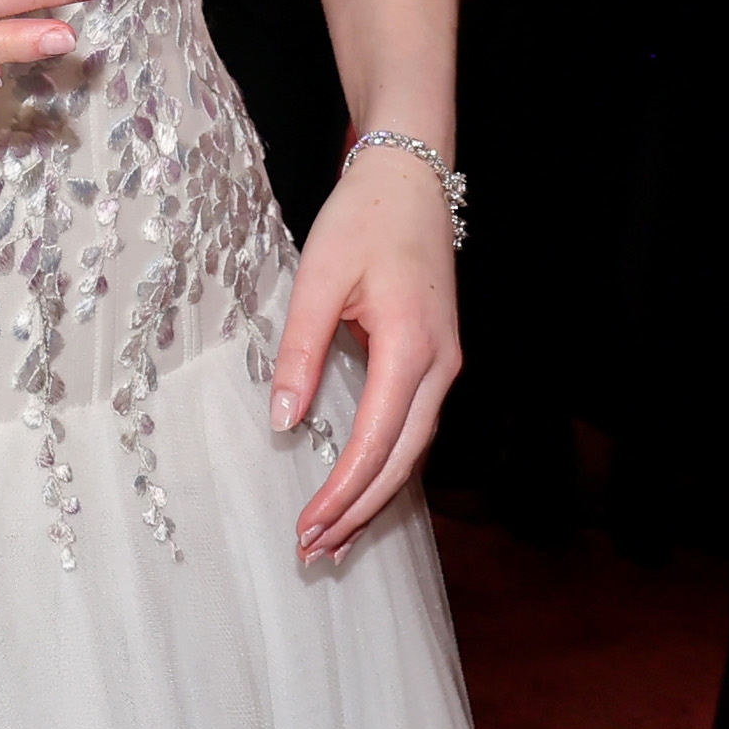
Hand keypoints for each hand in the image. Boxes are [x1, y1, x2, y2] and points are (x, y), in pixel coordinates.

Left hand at [273, 148, 460, 563]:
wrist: (411, 177)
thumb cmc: (364, 220)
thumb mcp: (318, 279)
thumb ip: (299, 352)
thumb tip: (283, 422)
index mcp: (413, 347)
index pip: (376, 442)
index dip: (342, 493)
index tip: (306, 526)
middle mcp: (440, 366)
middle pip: (403, 461)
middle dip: (359, 511)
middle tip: (314, 551)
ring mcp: (445, 364)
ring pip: (413, 450)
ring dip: (375, 497)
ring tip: (333, 539)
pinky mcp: (436, 359)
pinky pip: (414, 428)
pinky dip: (387, 466)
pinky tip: (362, 489)